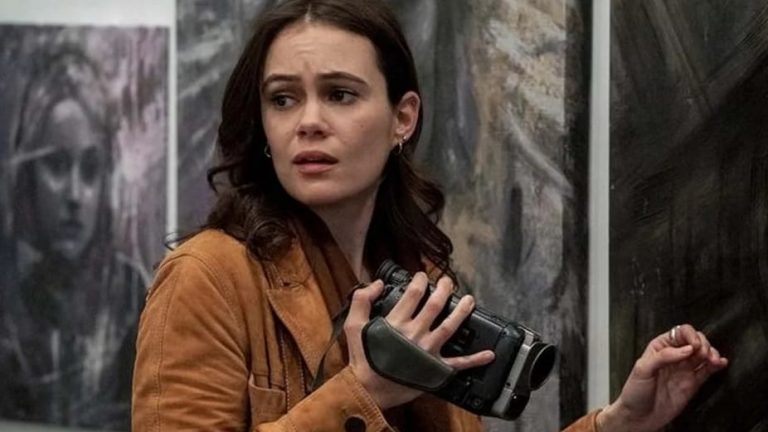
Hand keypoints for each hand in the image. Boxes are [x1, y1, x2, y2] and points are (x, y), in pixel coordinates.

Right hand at [344, 273, 494, 409]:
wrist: (368, 390)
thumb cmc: (362, 358)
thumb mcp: (354, 326)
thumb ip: (362, 300)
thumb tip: (378, 283)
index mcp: (396, 322)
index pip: (414, 293)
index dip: (421, 280)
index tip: (423, 275)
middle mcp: (415, 334)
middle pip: (436, 305)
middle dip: (445, 289)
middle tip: (449, 282)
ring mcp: (427, 351)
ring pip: (450, 327)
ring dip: (462, 312)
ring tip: (470, 300)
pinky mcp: (435, 368)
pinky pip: (458, 363)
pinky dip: (475, 360)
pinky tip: (489, 354)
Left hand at [597, 324, 727, 431]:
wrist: (639, 417)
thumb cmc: (635, 392)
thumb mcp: (642, 369)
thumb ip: (663, 356)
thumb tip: (686, 349)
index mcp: (660, 347)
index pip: (679, 333)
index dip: (690, 335)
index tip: (694, 346)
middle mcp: (674, 356)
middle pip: (695, 341)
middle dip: (703, 344)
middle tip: (703, 354)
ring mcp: (684, 369)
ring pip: (703, 354)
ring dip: (712, 353)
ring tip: (713, 360)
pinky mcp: (693, 383)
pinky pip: (707, 371)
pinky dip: (716, 365)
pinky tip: (721, 363)